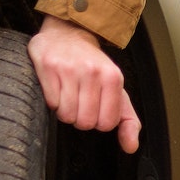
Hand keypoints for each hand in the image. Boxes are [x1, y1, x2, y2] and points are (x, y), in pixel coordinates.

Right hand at [28, 15, 140, 152]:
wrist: (68, 33)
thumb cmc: (93, 65)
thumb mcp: (116, 89)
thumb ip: (127, 119)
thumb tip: (131, 147)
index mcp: (113, 77)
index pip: (106, 123)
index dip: (99, 121)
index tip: (96, 108)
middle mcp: (93, 71)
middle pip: (85, 122)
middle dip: (81, 118)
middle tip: (81, 101)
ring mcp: (69, 69)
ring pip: (66, 115)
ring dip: (66, 111)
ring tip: (69, 94)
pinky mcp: (48, 67)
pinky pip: (50, 104)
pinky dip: (52, 102)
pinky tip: (57, 87)